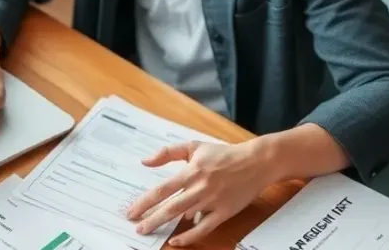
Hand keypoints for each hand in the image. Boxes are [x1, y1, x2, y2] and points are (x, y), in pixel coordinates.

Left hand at [126, 140, 277, 246]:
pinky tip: (176, 241)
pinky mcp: (224, 212)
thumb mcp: (194, 147)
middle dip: (151, 219)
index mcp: (191, 171)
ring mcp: (213, 201)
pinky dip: (190, 236)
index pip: (163, 189)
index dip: (145, 202)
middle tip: (137, 228)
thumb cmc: (223, 154)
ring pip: (184, 217)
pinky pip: (204, 228)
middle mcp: (200, 188)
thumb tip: (145, 161)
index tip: (132, 211)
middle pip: (171, 207)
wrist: (255, 162)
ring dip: (165, 226)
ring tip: (150, 232)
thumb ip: (168, 153)